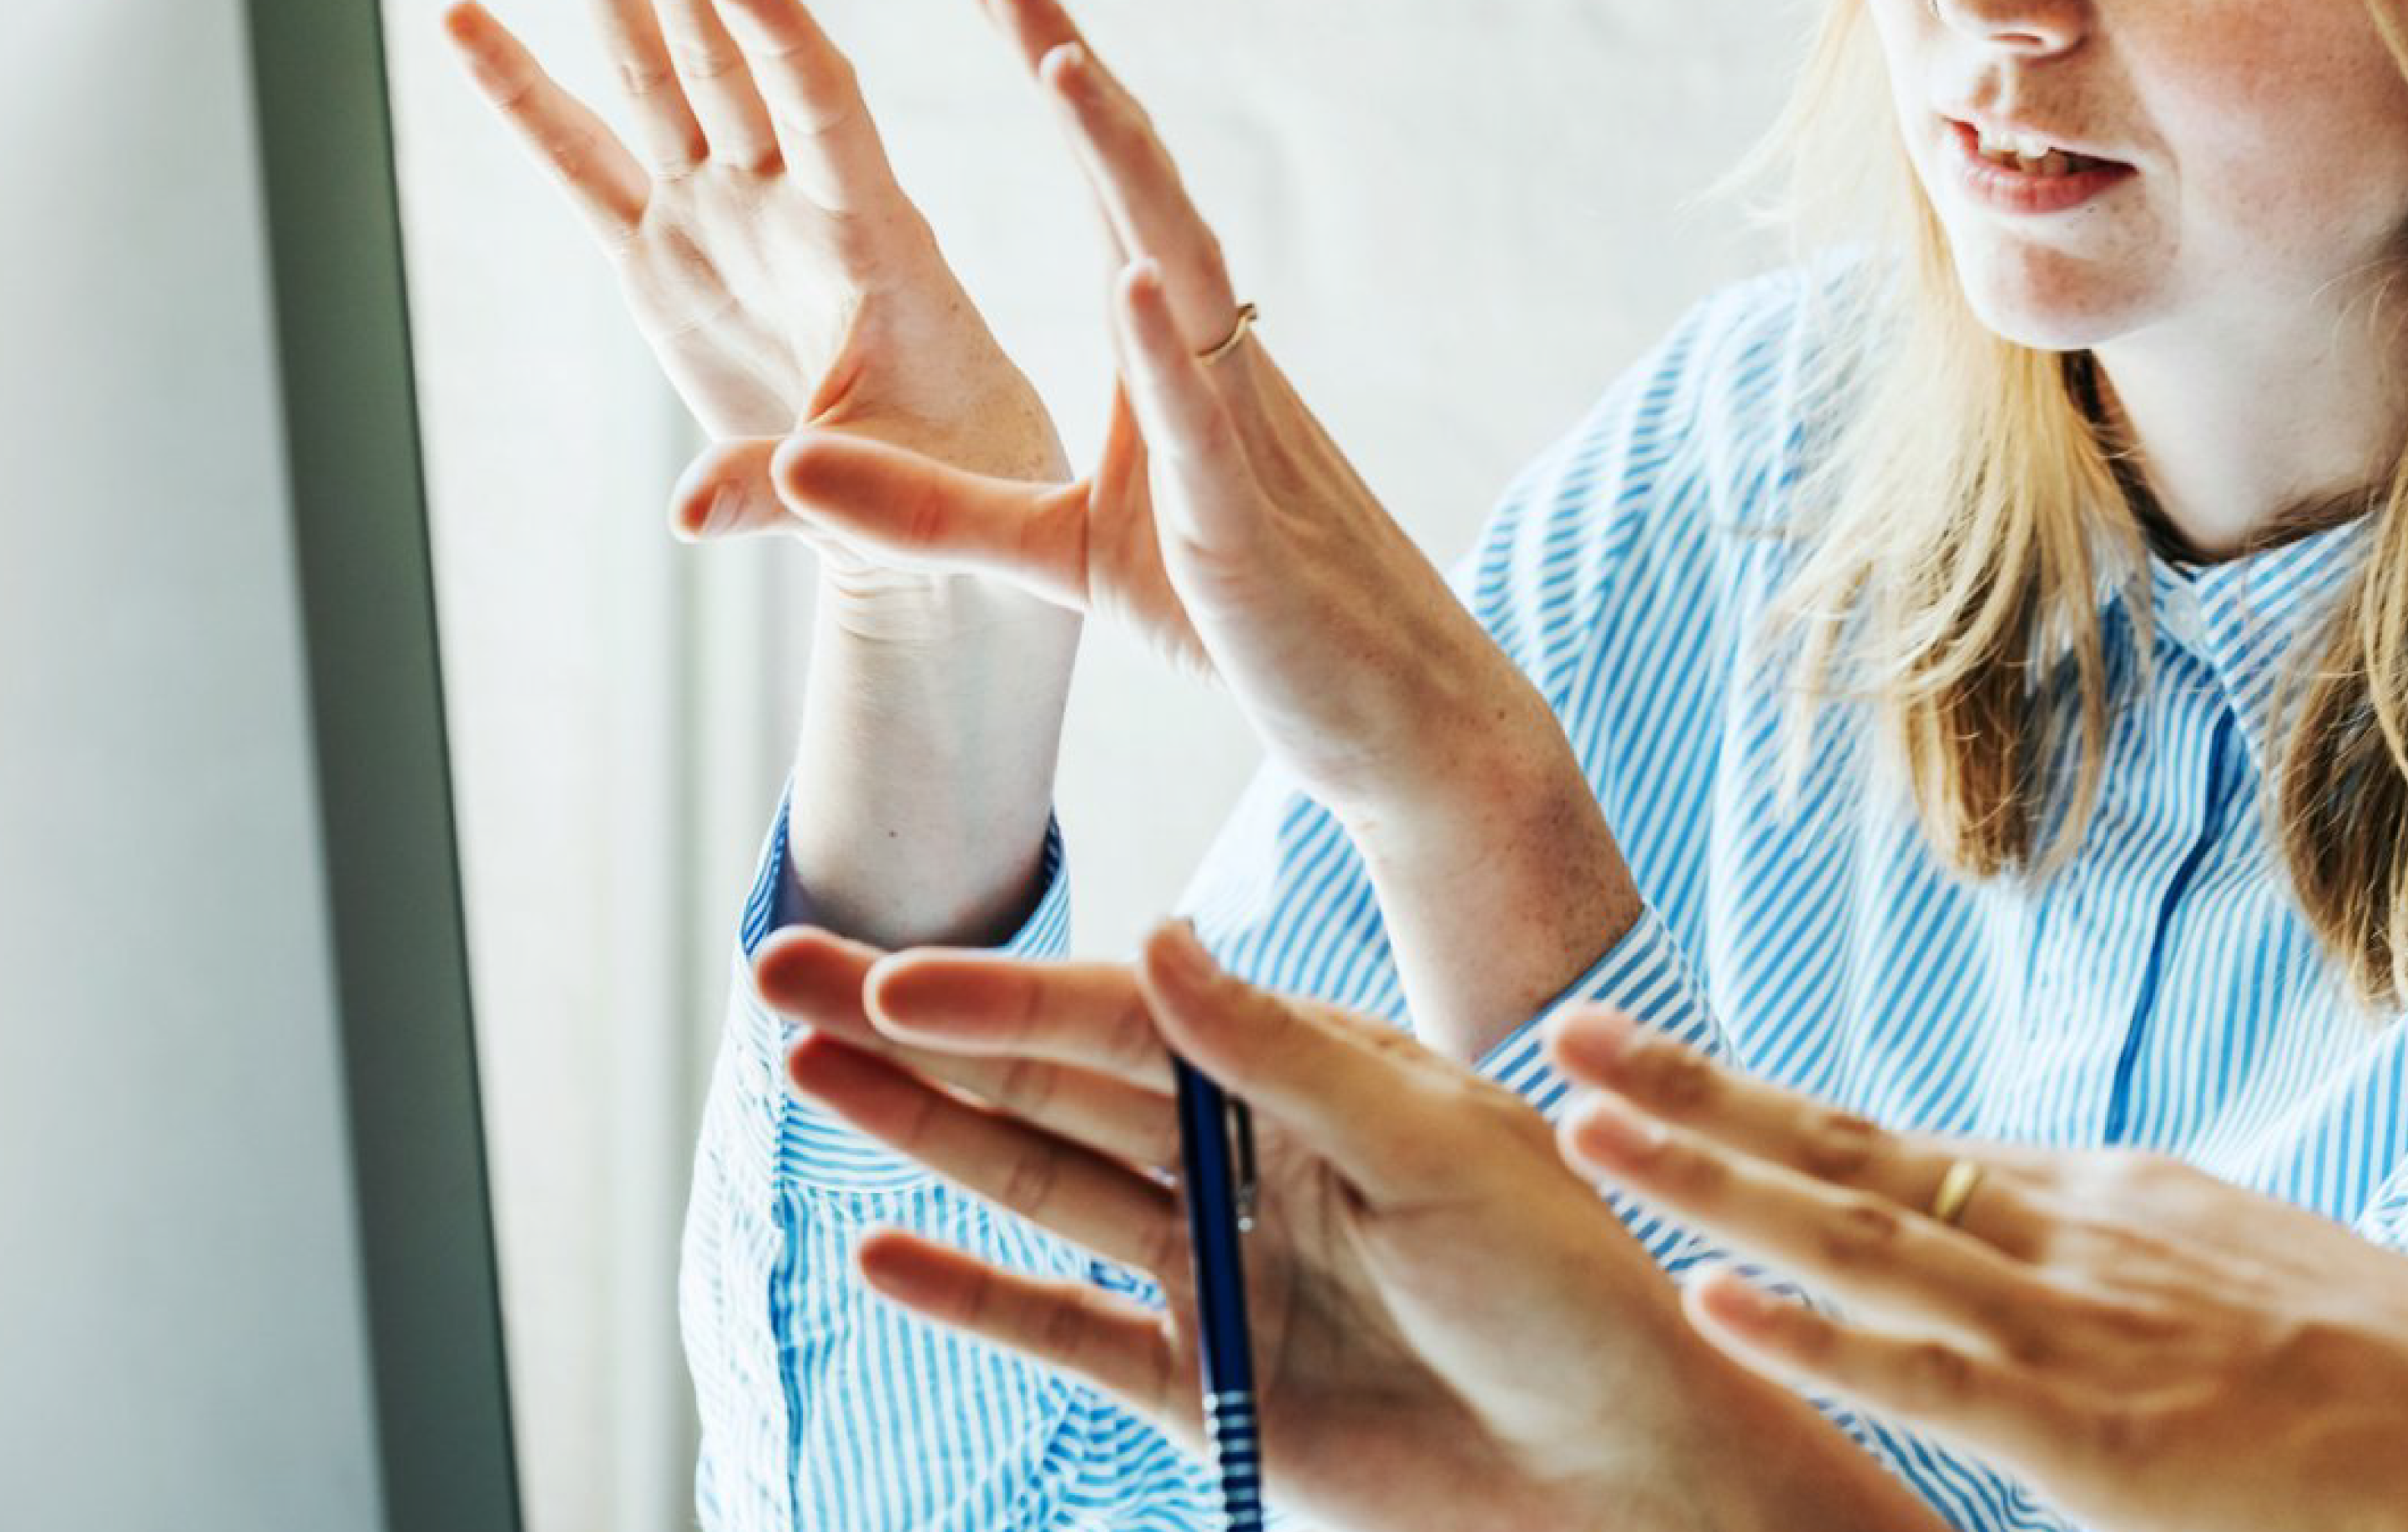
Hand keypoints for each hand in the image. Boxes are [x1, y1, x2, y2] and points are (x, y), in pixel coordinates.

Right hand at [441, 0, 1068, 584]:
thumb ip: (793, 492)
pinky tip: (466, 14)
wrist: (935, 500)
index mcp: (873, 238)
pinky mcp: (663, 261)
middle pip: (724, 53)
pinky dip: (523, 97)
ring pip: (654, 77)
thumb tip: (688, 521)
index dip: (778, 33)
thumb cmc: (954, 481)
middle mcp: (788, 203)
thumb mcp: (898, 493)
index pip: (822, 108)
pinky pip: (580, 165)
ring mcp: (719, 220)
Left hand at [748, 0, 1635, 1046]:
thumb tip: (794, 462)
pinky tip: (1136, 275)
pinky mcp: (1244, 523)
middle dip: (1074, 71)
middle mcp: (1214, 361)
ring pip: (1181, 269)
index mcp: (1174, 356)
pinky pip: (1205, 419)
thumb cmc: (1246, 621)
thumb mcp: (1060, 556)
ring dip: (1123, 168)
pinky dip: (1167, 344)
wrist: (1393, 716)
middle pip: (1142, 188)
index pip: (1110, 190)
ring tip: (1062, 67)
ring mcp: (1239, 431)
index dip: (1058, 80)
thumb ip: (929, 512)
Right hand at [757, 920, 1949, 1531]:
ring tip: (804, 1075)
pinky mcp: (1214, 1388)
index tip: (889, 970)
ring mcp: (1225, 1271)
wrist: (1628, 1468)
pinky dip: (976, 1294)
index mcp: (1317, 1074)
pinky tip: (882, 1251)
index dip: (1005, 996)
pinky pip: (1069, 1331)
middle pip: (1055, 1081)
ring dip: (922, 1133)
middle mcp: (1257, 1157)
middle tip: (778, 971)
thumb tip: (1162, 940)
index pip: (1128, 1019)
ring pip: (1042, 1187)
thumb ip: (1286, 1057)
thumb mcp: (1441, 1150)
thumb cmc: (1573, 1286)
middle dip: (917, 1030)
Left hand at [1547, 1007, 2407, 1531]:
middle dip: (1695, 1096)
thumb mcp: (2242, 1302)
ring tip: (1582, 1125)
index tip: (1654, 1069)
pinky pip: (1927, 1374)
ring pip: (1853, 1234)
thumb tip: (2061, 1307)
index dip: (1761, 1111)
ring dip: (1706, 1178)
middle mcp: (2074, 1234)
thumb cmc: (2400, 1394)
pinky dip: (1812, 1330)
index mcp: (2104, 1205)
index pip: (1892, 1149)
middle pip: (1843, 1151)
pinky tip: (1714, 1295)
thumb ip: (2133, 1294)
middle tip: (1563, 1035)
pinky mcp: (2096, 1432)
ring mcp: (2080, 1324)